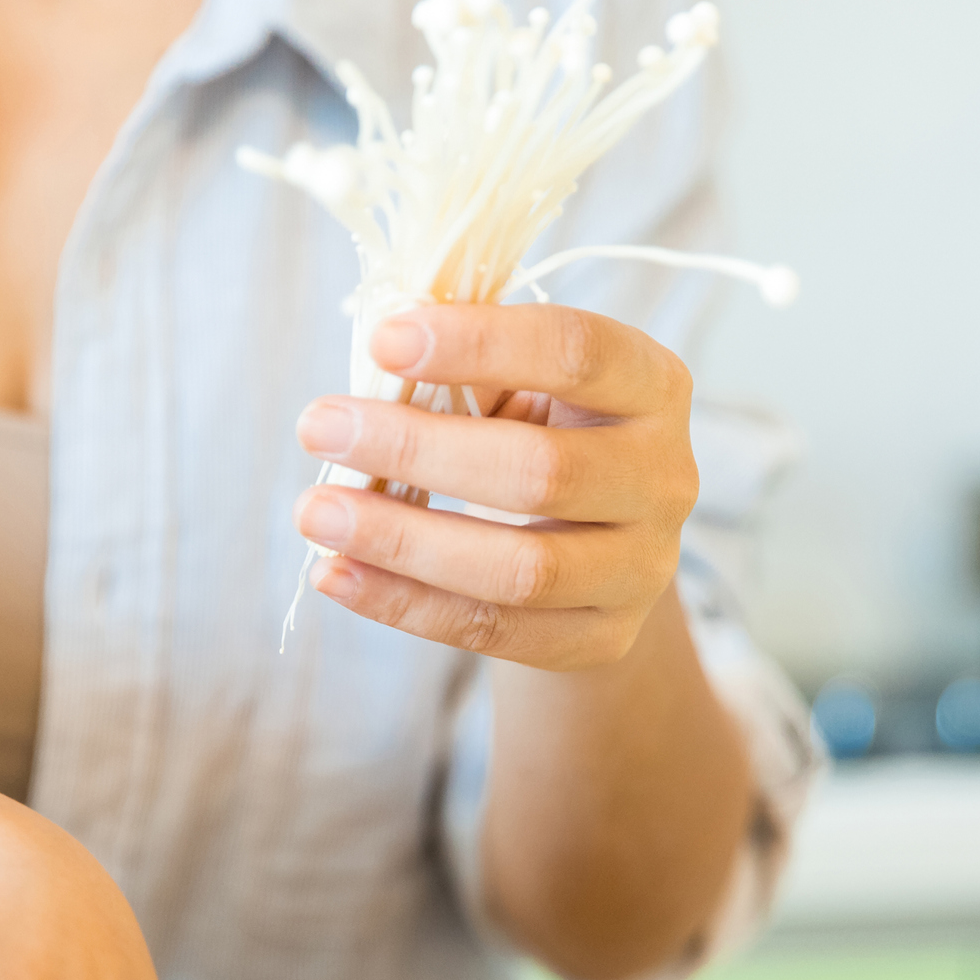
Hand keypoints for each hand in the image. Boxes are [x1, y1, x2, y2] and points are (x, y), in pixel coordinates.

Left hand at [293, 304, 699, 670]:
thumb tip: (377, 353)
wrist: (597, 547)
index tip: (382, 340)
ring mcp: (643, 569)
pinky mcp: (604, 639)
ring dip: (402, 540)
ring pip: (520, 569)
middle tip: (318, 427)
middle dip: (415, 449)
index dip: (480, 342)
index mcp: (652, 385)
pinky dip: (404, 604)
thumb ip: (468, 366)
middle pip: (540, 472)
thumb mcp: (524, 382)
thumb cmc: (540, 433)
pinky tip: (335, 574)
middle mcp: (664, 478)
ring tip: (315, 513)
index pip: (577, 353)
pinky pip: (494, 631)